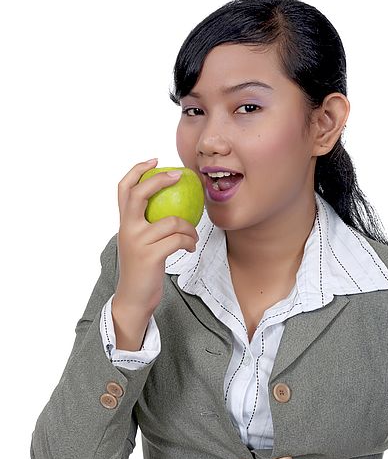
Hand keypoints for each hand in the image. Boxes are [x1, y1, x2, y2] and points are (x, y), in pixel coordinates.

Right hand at [114, 158, 198, 316]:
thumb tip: (171, 205)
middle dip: (160, 179)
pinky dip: (189, 242)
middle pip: (139, 193)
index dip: (138, 170)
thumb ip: (146, 225)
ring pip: (172, 222)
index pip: (124, 189)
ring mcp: (138, 242)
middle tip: (179, 176)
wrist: (134, 298)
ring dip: (189, 228)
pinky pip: (178, 240)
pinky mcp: (151, 256)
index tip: (155, 160)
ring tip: (193, 237)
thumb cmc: (142, 269)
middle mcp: (127, 229)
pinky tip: (189, 247)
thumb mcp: (139, 243)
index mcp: (124, 223)